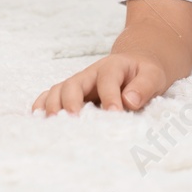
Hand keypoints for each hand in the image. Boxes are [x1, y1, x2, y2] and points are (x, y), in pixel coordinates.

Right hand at [31, 52, 167, 115]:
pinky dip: (41, 107)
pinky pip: (49, 96)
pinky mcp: (70, 93)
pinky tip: (38, 121)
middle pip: (73, 83)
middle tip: (73, 121)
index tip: (114, 114)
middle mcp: (90, 74)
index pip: (107, 80)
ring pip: (57, 90)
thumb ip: (143, 87)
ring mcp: (78, 83)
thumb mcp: (153, 75)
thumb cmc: (144, 73)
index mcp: (113, 67)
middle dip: (71, 102)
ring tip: (52, 125)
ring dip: (51, 107)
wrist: (136, 65)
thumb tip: (128, 101)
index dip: (110, 97)